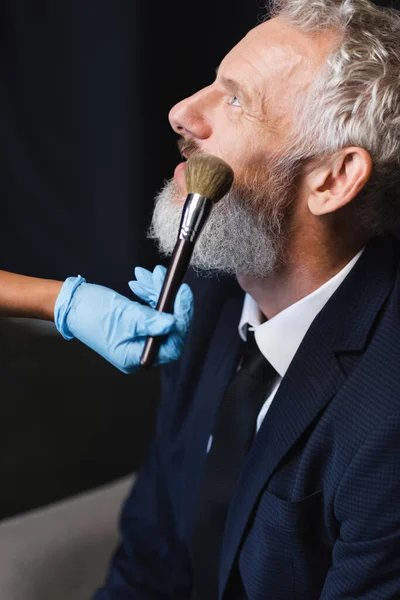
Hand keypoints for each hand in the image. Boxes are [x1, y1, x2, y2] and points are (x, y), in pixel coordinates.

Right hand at [54, 267, 192, 372]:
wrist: (68, 304)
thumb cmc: (89, 312)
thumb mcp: (123, 315)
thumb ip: (150, 321)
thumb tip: (174, 323)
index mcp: (135, 357)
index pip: (172, 343)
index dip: (182, 317)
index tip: (183, 292)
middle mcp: (139, 351)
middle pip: (169, 327)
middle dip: (168, 299)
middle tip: (163, 277)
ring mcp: (138, 338)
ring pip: (160, 315)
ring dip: (156, 292)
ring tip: (146, 274)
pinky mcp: (135, 326)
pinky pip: (151, 310)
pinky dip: (148, 295)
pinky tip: (139, 282)